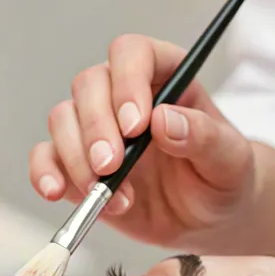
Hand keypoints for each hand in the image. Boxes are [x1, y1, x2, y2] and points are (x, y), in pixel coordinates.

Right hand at [29, 34, 257, 248]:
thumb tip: (165, 121)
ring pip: (62, 120)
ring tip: (106, 195)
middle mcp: (123, 97)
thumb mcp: (229, 159)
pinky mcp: (77, 168)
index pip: (132, 54)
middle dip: (95, 128)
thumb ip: (203, 137)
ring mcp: (96, 132)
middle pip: (88, 86)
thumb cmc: (221, 180)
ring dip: (76, 159)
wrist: (206, 221)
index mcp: (163, 77)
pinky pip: (46, 160)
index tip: (136, 127)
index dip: (127, 83)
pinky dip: (45, 174)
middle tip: (110, 166)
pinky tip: (58, 193)